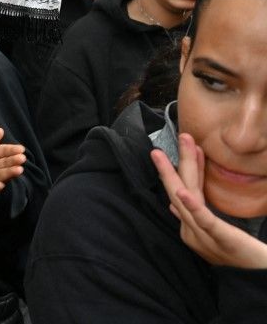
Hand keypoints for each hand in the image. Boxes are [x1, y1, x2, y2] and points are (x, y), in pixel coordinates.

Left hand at [0, 128, 26, 199]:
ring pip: (1, 175)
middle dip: (14, 161)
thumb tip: (0, 130)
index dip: (12, 150)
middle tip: (22, 159)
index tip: (21, 149)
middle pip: (5, 163)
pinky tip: (0, 185)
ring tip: (18, 170)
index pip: (4, 151)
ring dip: (10, 173)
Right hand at [152, 134, 266, 269]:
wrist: (257, 281)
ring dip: (174, 175)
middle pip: (179, 192)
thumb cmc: (241, 259)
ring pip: (184, 200)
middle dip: (172, 165)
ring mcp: (203, 236)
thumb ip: (195, 219)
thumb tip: (173, 204)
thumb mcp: (216, 235)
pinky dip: (191, 206)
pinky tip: (182, 192)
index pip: (186, 191)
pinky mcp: (220, 239)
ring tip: (164, 154)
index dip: (188, 167)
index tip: (190, 146)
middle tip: (172, 138)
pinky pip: (204, 221)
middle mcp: (192, 230)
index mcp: (192, 227)